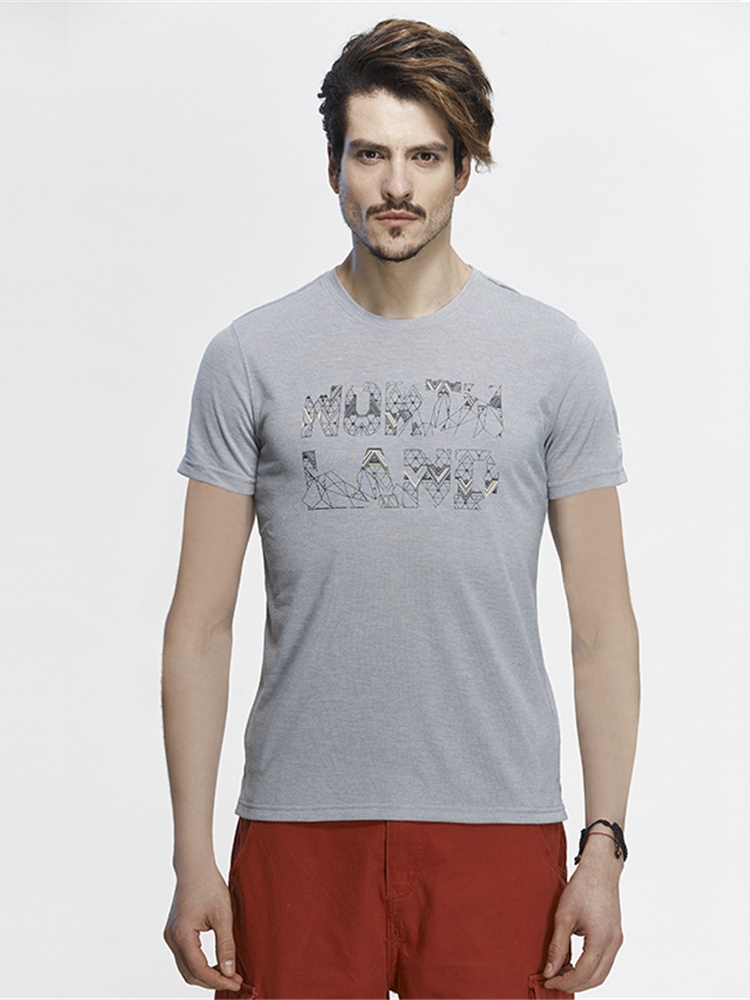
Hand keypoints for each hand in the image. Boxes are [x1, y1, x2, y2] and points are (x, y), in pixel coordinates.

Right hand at [164, 864, 243, 991]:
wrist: (194, 867)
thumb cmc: (210, 886)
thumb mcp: (223, 916)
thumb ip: (226, 945)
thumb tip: (230, 972)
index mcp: (182, 934)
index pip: (199, 969)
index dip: (218, 980)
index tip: (236, 983)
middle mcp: (171, 938)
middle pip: (190, 974)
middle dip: (212, 981)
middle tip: (235, 980)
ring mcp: (170, 935)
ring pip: (186, 968)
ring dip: (205, 975)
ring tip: (227, 973)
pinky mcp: (173, 932)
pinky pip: (185, 957)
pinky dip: (199, 964)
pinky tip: (215, 962)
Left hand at [543, 838, 623, 992]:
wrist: (600, 870)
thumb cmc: (582, 888)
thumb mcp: (563, 916)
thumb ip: (557, 946)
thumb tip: (549, 971)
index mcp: (601, 938)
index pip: (583, 972)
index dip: (565, 981)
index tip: (549, 980)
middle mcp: (613, 943)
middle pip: (596, 979)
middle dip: (574, 985)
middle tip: (554, 981)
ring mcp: (617, 940)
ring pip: (602, 973)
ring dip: (583, 978)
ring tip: (562, 973)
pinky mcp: (616, 936)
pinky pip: (605, 962)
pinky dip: (591, 968)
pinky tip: (574, 962)